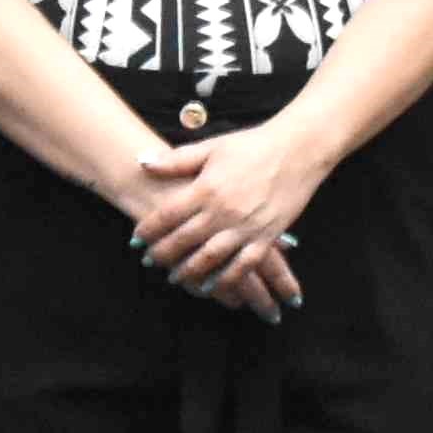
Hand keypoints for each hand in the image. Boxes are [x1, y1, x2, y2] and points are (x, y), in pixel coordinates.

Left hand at [133, 121, 324, 308]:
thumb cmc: (252, 145)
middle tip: (149, 262)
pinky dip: (227, 279)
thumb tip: (142, 162)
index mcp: (206, 188)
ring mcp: (246, 227)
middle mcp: (223, 211)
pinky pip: (243, 265)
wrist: (297, 150)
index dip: (148, 230)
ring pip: (210, 258)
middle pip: (184, 240)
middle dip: (163, 254)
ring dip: (189, 271)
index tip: (135, 240)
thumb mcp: (211, 148)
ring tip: (175, 278)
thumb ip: (176, 160)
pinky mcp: (267, 236)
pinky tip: (213, 287)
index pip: (167, 215)